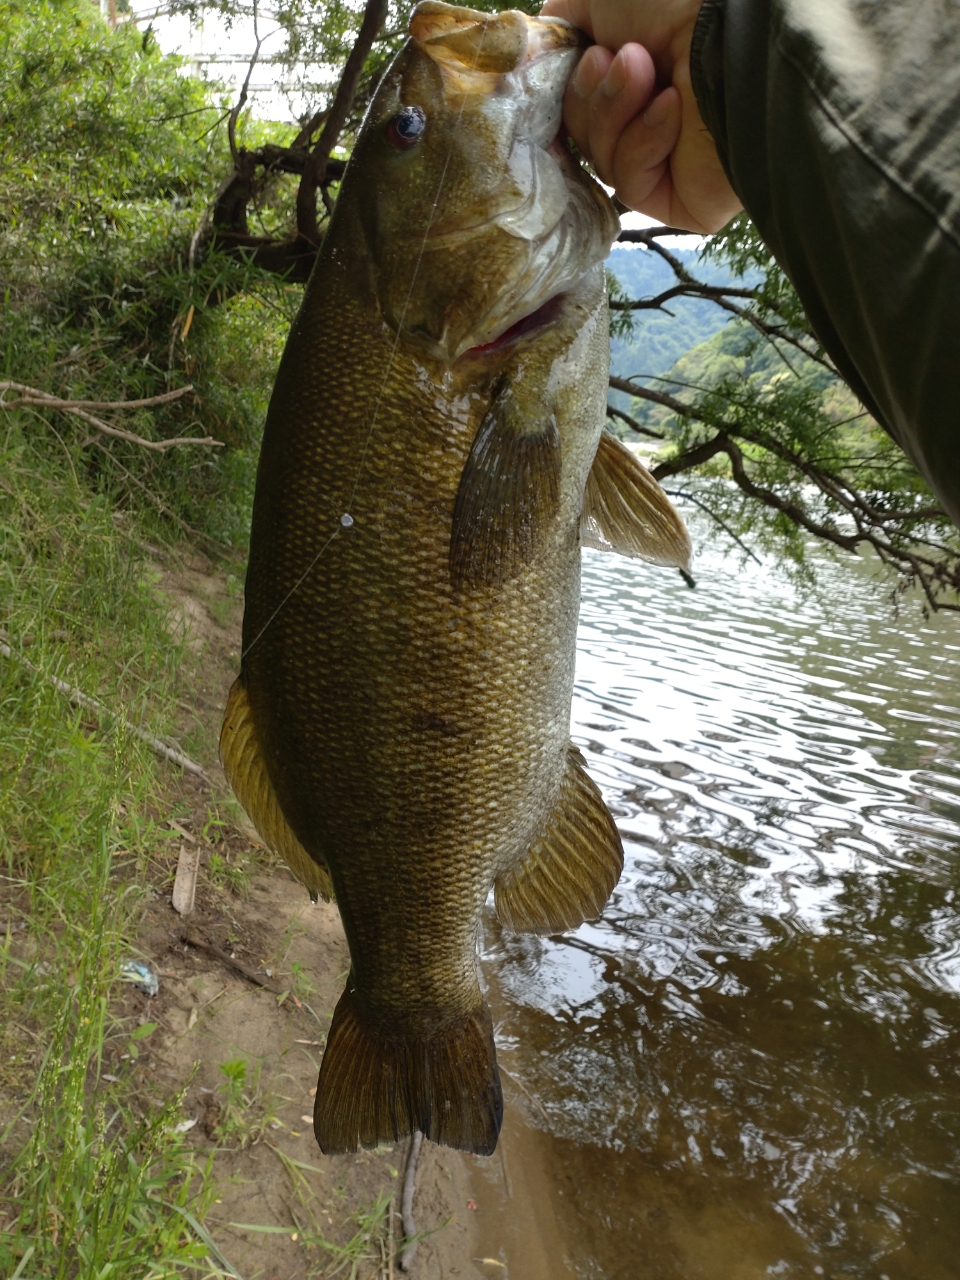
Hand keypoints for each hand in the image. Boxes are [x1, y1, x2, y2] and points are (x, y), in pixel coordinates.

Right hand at [540, 0, 741, 232]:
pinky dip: (643, 142)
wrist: (734, 33)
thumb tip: (528, 58)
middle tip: (624, 59)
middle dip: (591, 95)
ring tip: (648, 74)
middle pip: (579, 132)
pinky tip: (673, 107)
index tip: (580, 54)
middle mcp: (648, 115)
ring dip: (615, 112)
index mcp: (632, 72)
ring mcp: (664, 160)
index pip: (573, 101)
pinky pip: (629, 183)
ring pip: (599, 159)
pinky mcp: (677, 201)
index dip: (565, 85)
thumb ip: (557, 25)